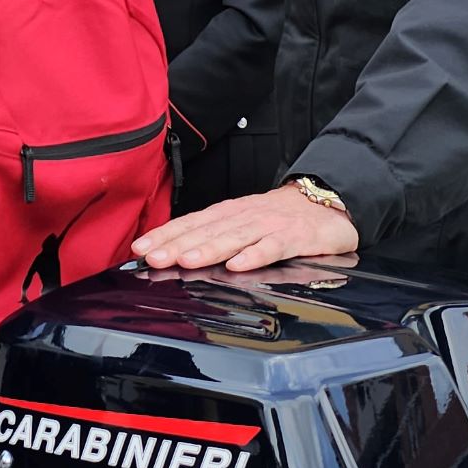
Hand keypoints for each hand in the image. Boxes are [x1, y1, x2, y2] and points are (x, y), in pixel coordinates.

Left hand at [131, 185, 359, 271]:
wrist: (327, 202)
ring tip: (186, 260)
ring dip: (208, 249)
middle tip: (153, 256)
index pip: (191, 223)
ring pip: (234, 238)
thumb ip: (215, 235)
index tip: (140, 247)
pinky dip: (255, 255)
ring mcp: (269, 226)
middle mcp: (244, 217)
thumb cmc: (279, 217)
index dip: (166, 234)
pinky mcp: (294, 238)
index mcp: (229, 214)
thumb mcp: (243, 222)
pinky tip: (238, 265)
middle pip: (207, 231)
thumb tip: (176, 252)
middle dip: (177, 244)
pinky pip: (273, 248)